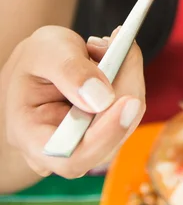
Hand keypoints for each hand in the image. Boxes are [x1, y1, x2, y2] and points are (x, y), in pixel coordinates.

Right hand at [3, 25, 144, 178]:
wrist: (41, 60)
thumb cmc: (36, 58)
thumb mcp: (44, 51)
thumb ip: (69, 71)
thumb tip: (103, 99)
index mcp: (30, 137)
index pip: (71, 157)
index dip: (105, 136)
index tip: (129, 102)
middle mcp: (60, 150)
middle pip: (108, 139)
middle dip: (124, 90)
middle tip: (125, 49)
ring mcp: (87, 144)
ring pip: (125, 122)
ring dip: (128, 79)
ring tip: (109, 47)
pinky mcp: (108, 130)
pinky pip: (130, 109)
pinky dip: (130, 79)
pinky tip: (116, 56)